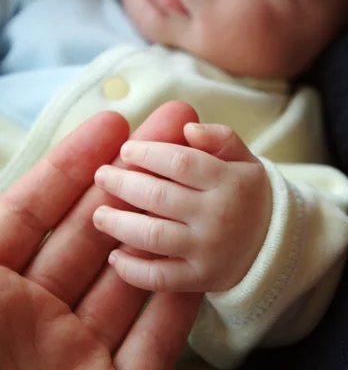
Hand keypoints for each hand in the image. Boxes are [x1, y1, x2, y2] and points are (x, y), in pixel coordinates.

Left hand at [0, 102, 201, 369]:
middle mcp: (27, 323)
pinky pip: (151, 348)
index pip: (30, 212)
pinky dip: (175, 304)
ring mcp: (71, 362)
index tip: (112, 123)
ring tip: (194, 177)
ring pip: (124, 282)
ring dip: (159, 228)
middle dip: (130, 178)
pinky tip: (198, 261)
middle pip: (88, 234)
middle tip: (169, 128)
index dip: (71, 165)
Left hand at [93, 123, 272, 292]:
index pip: (181, 162)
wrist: (274, 245)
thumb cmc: (247, 194)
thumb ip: (221, 138)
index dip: (148, 154)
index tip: (126, 150)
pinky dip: (134, 271)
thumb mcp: (245, 159)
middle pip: (160, 196)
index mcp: (229, 181)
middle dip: (124, 184)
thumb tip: (188, 129)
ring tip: (99, 215)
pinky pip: (161, 278)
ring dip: (120, 224)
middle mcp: (218, 215)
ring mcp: (209, 250)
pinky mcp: (201, 279)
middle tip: (102, 176)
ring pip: (155, 236)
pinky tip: (115, 258)